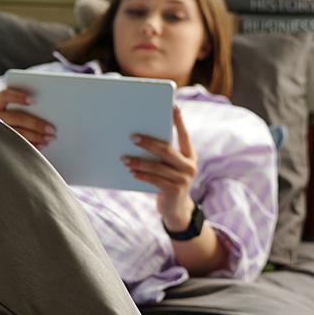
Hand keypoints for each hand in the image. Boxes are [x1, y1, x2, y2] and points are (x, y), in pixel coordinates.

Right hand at [0, 88, 55, 147]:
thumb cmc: (8, 114)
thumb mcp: (9, 106)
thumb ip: (22, 105)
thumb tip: (44, 108)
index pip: (4, 96)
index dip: (18, 97)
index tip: (33, 101)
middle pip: (15, 118)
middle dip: (35, 124)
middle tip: (51, 129)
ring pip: (17, 133)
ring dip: (36, 136)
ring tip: (49, 138)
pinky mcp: (0, 143)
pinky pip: (17, 145)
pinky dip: (31, 146)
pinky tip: (41, 145)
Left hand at [123, 106, 197, 229]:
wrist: (176, 208)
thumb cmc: (167, 180)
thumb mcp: (169, 166)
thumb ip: (161, 154)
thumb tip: (137, 138)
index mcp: (189, 154)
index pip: (184, 135)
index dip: (179, 121)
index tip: (173, 106)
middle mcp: (189, 165)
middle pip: (167, 150)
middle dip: (148, 142)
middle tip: (132, 137)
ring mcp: (184, 179)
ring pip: (158, 166)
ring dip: (139, 161)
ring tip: (124, 158)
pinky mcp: (175, 190)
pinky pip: (155, 180)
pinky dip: (141, 175)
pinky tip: (131, 172)